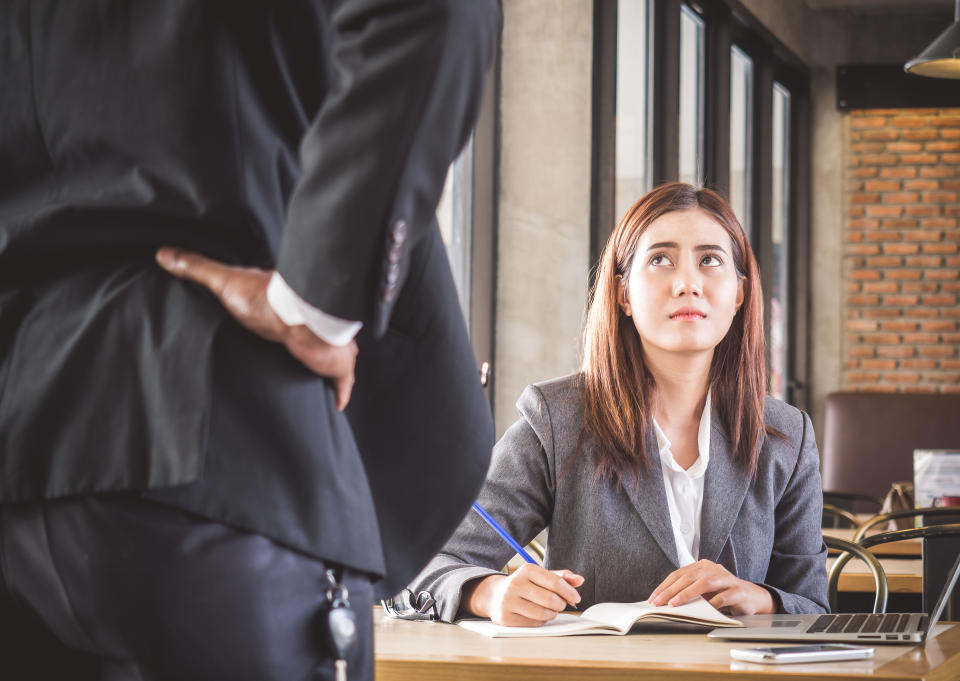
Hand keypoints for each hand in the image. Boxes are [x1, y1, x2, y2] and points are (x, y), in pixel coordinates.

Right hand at [156, 247, 357, 410]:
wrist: (301, 319)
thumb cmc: (266, 300)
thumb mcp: (224, 282)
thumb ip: (197, 268)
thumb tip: (164, 253)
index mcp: (287, 304)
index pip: (285, 312)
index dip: (280, 319)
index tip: (273, 327)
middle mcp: (311, 324)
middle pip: (310, 335)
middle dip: (306, 344)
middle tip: (296, 357)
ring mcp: (327, 345)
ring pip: (330, 356)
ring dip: (323, 363)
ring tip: (314, 376)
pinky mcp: (336, 365)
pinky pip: (342, 381)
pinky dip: (341, 391)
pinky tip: (337, 402)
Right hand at [462, 563, 583, 626]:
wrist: (494, 595)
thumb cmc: (523, 585)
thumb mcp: (540, 576)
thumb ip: (561, 577)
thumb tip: (580, 580)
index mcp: (526, 570)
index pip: (555, 582)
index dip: (569, 592)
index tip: (576, 598)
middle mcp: (515, 584)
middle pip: (550, 599)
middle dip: (561, 604)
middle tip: (561, 604)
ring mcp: (509, 601)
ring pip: (543, 613)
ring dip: (552, 614)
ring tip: (549, 609)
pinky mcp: (506, 617)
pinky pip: (533, 623)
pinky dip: (540, 621)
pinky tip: (536, 614)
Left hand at [648, 559, 774, 615]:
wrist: (752, 597)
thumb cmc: (723, 593)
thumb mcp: (704, 590)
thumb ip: (689, 591)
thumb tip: (665, 601)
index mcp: (702, 566)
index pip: (679, 574)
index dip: (664, 586)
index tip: (653, 598)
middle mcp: (713, 569)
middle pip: (688, 577)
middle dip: (670, 591)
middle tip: (659, 602)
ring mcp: (726, 578)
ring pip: (704, 583)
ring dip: (687, 593)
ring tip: (674, 603)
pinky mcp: (738, 591)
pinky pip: (722, 597)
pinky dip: (711, 603)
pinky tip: (702, 610)